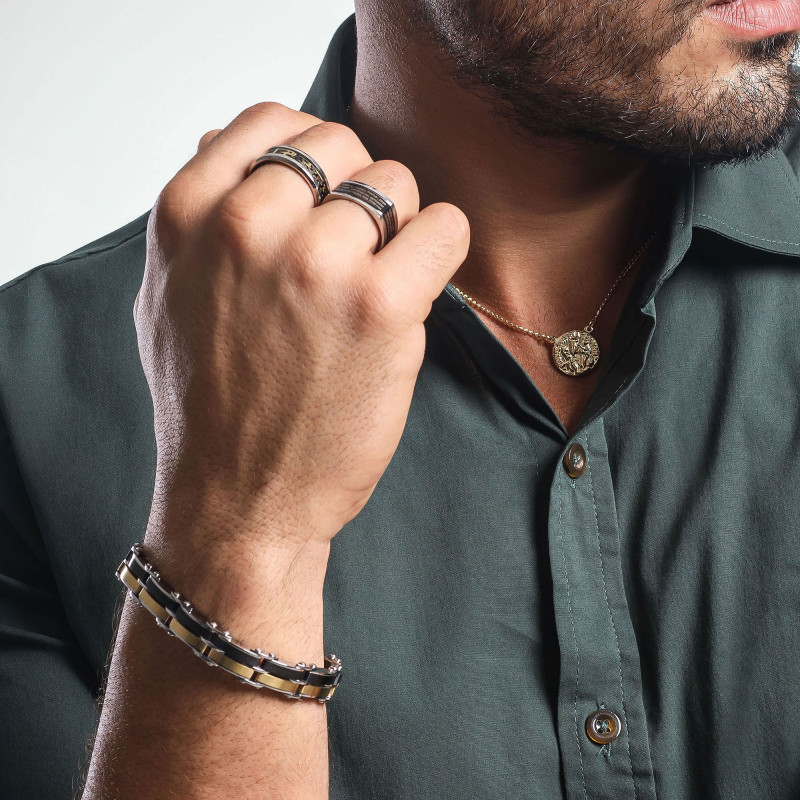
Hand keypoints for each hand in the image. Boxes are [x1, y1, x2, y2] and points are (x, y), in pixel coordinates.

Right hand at [134, 102, 469, 557]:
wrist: (237, 500)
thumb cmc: (208, 405)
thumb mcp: (168, 296)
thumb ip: (199, 214)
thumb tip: (226, 139)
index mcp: (189, 213)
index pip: (274, 122)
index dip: (310, 158)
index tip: (321, 200)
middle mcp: (247, 224)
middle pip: (343, 147)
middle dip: (354, 195)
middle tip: (350, 256)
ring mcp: (316, 263)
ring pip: (396, 184)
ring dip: (397, 231)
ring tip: (374, 288)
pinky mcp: (380, 306)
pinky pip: (444, 227)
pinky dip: (440, 252)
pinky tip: (415, 294)